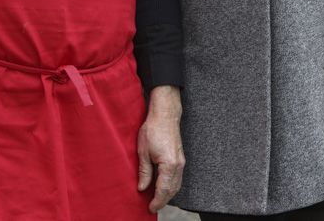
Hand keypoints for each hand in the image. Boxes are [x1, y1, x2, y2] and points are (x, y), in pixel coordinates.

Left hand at [137, 85, 183, 212]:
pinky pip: (178, 177)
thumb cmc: (153, 129)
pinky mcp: (180, 158)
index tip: (150, 208)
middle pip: (172, 190)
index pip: (164, 190)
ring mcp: (181, 161)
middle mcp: (178, 165)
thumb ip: (144, 172)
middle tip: (152, 207)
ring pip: (177, 184)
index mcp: (169, 165)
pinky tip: (163, 187)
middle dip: (163, 200)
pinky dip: (171, 186)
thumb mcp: (143, 152)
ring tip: (157, 200)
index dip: (157, 201)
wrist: (165, 115)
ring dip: (168, 194)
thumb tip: (142, 188)